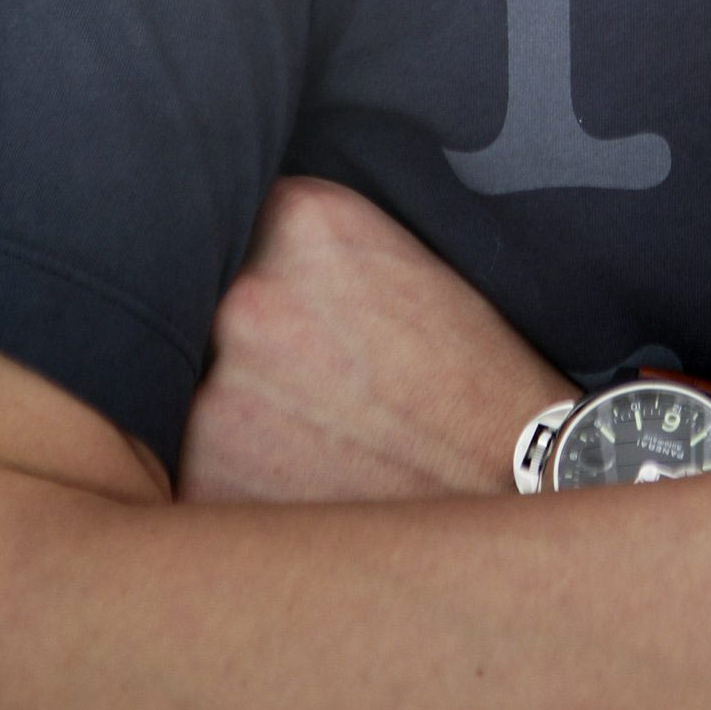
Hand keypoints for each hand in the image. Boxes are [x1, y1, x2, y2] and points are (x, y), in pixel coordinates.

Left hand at [176, 176, 574, 503]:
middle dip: (249, 341)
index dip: (269, 267)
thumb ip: (317, 247)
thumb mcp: (410, 263)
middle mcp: (248, 296)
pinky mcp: (203, 483)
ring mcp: (216, 395)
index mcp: (307, 222)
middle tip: (311, 378)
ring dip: (234, 412)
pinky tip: (299, 485)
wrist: (520, 488)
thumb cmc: (476, 380)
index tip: (300, 303)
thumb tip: (244, 250)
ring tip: (314, 438)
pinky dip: (230, 480)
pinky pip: (190, 469)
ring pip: (196, 390)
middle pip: (209, 305)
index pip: (243, 222)